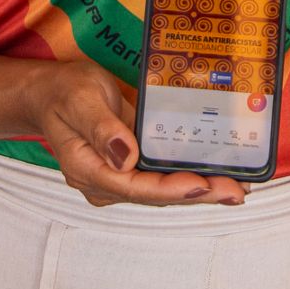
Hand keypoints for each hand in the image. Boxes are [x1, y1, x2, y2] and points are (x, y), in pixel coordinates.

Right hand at [23, 61, 246, 207]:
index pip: (136, 187)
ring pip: (164, 190)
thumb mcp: (78, 99)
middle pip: (157, 195)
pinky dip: (191, 175)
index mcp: (88, 170)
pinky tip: (218, 173)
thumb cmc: (63, 93)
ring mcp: (119, 176)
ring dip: (201, 189)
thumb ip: (100, 127)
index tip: (203, 185)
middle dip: (199, 193)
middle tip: (236, 190)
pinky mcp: (131, 167)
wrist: (52, 94)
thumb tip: (124, 156)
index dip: (172, 189)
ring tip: (237, 186)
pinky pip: (163, 176)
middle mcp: (105, 182)